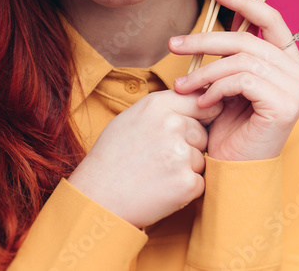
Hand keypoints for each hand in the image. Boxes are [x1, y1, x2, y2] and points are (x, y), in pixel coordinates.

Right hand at [67, 89, 223, 228]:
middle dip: (189, 146)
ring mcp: (180, 154)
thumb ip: (163, 108)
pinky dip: (185, 189)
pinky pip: (199, 182)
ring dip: (186, 169)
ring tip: (156, 175)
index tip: (195, 126)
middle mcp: (171, 125)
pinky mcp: (187, 183)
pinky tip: (161, 190)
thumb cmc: (112, 157)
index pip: (199, 101)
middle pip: (201, 133)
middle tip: (159, 160)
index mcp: (157, 105)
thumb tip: (198, 100)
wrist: (97, 198)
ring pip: (201, 159)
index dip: (200, 115)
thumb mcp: (131, 118)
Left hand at [168, 0, 298, 161]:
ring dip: (204, 71)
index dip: (245, 1)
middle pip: (248, 39)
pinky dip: (216, 88)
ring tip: (182, 88)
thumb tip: (214, 21)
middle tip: (173, 45)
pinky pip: (242, 80)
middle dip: (205, 40)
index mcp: (290, 64)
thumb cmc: (229, 131)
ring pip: (241, 60)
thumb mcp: (227, 85)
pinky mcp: (286, 105)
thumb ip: (230, 57)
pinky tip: (204, 104)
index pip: (272, 19)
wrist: (234, 174)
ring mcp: (298, 89)